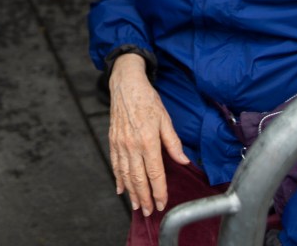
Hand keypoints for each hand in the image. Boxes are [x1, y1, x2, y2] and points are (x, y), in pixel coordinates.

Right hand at [107, 54, 188, 215]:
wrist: (125, 85)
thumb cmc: (147, 100)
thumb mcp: (165, 119)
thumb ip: (173, 142)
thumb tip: (183, 160)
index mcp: (148, 141)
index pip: (155, 173)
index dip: (159, 191)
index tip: (162, 203)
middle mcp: (132, 145)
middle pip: (138, 179)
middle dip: (144, 198)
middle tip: (149, 212)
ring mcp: (120, 144)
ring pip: (125, 175)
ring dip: (131, 193)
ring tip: (136, 206)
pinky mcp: (113, 141)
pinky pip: (115, 164)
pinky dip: (118, 178)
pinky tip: (121, 189)